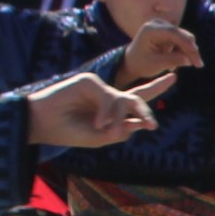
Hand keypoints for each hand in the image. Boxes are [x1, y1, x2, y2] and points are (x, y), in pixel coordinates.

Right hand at [24, 72, 157, 150]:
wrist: (41, 124)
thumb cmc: (68, 132)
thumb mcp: (99, 138)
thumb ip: (121, 131)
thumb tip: (142, 124)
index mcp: (111, 110)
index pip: (137, 98)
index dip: (155, 87)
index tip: (173, 76)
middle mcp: (107, 96)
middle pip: (136, 95)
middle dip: (148, 104)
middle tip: (157, 114)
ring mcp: (98, 86)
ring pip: (123, 100)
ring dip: (118, 118)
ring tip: (106, 130)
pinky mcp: (89, 80)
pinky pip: (108, 96)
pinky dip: (106, 112)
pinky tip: (98, 123)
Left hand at [116, 19, 200, 85]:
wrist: (133, 62)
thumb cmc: (141, 63)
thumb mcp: (156, 64)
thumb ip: (173, 60)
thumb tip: (189, 60)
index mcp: (150, 30)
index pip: (172, 33)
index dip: (186, 43)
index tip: (196, 54)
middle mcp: (157, 24)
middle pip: (181, 34)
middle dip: (191, 49)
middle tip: (199, 64)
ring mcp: (163, 26)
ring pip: (184, 37)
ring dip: (188, 51)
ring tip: (185, 65)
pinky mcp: (168, 31)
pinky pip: (182, 40)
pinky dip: (183, 50)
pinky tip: (180, 60)